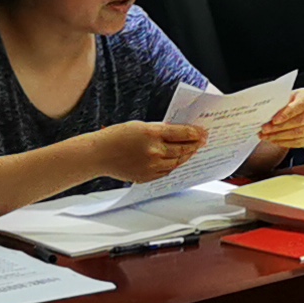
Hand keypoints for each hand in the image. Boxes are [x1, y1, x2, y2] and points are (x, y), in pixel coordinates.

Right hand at [87, 117, 210, 184]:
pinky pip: (166, 172)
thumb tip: (178, 133)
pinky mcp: (147, 176)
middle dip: (195, 145)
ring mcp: (151, 166)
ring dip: (186, 156)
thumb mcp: (140, 125)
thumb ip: (160, 130)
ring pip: (177, 162)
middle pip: (182, 149)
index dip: (196, 133)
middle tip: (203, 141)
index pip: (182, 133)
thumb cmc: (116, 137)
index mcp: (152, 133)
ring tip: (192, 151)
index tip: (203, 132)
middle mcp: (154, 151)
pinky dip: (174, 166)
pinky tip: (177, 161)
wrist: (99, 154)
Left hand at [256, 90, 303, 154]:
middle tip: (265, 129)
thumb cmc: (287, 102)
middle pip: (300, 121)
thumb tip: (264, 112)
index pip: (300, 105)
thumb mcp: (283, 98)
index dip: (287, 113)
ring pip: (300, 133)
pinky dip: (285, 142)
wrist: (293, 110)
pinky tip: (274, 140)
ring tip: (267, 136)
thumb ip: (277, 104)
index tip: (274, 120)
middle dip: (280, 127)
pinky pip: (300, 142)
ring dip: (281, 136)